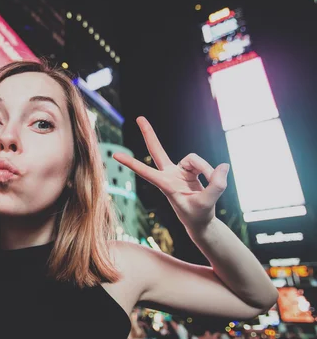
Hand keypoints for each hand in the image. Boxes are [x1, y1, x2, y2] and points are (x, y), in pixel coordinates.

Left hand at [113, 117, 228, 230]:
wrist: (201, 221)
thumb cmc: (198, 215)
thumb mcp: (208, 203)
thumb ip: (216, 185)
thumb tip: (223, 166)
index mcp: (165, 185)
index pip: (145, 172)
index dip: (131, 163)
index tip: (115, 156)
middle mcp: (169, 175)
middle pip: (157, 150)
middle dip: (149, 134)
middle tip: (139, 118)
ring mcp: (180, 171)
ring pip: (195, 159)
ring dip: (207, 170)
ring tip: (213, 182)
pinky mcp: (190, 170)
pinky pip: (203, 164)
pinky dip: (212, 172)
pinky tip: (216, 177)